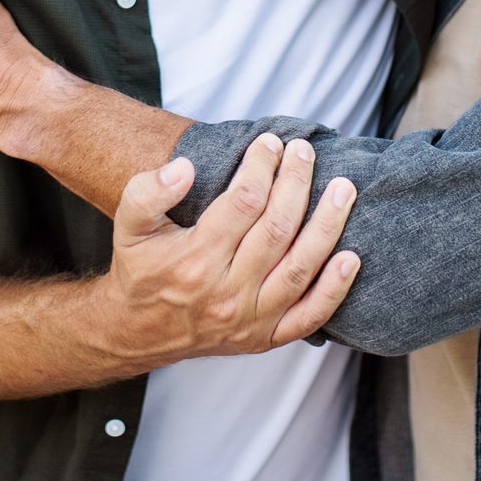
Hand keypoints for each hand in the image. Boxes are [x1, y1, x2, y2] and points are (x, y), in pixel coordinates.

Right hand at [106, 133, 360, 361]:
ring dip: (327, 225)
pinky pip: (309, 317)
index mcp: (194, 260)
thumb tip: (185, 168)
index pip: (244, 202)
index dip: (262, 166)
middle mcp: (226, 292)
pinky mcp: (265, 338)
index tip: (270, 142)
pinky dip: (334, 289)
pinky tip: (351, 258)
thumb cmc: (140, 269)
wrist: (137, 333)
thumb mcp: (129, 226)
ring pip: (300, 267)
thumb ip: (148, 192)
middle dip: (297, 183)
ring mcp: (250, 320)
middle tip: (305, 152)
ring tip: (344, 189)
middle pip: (278, 229)